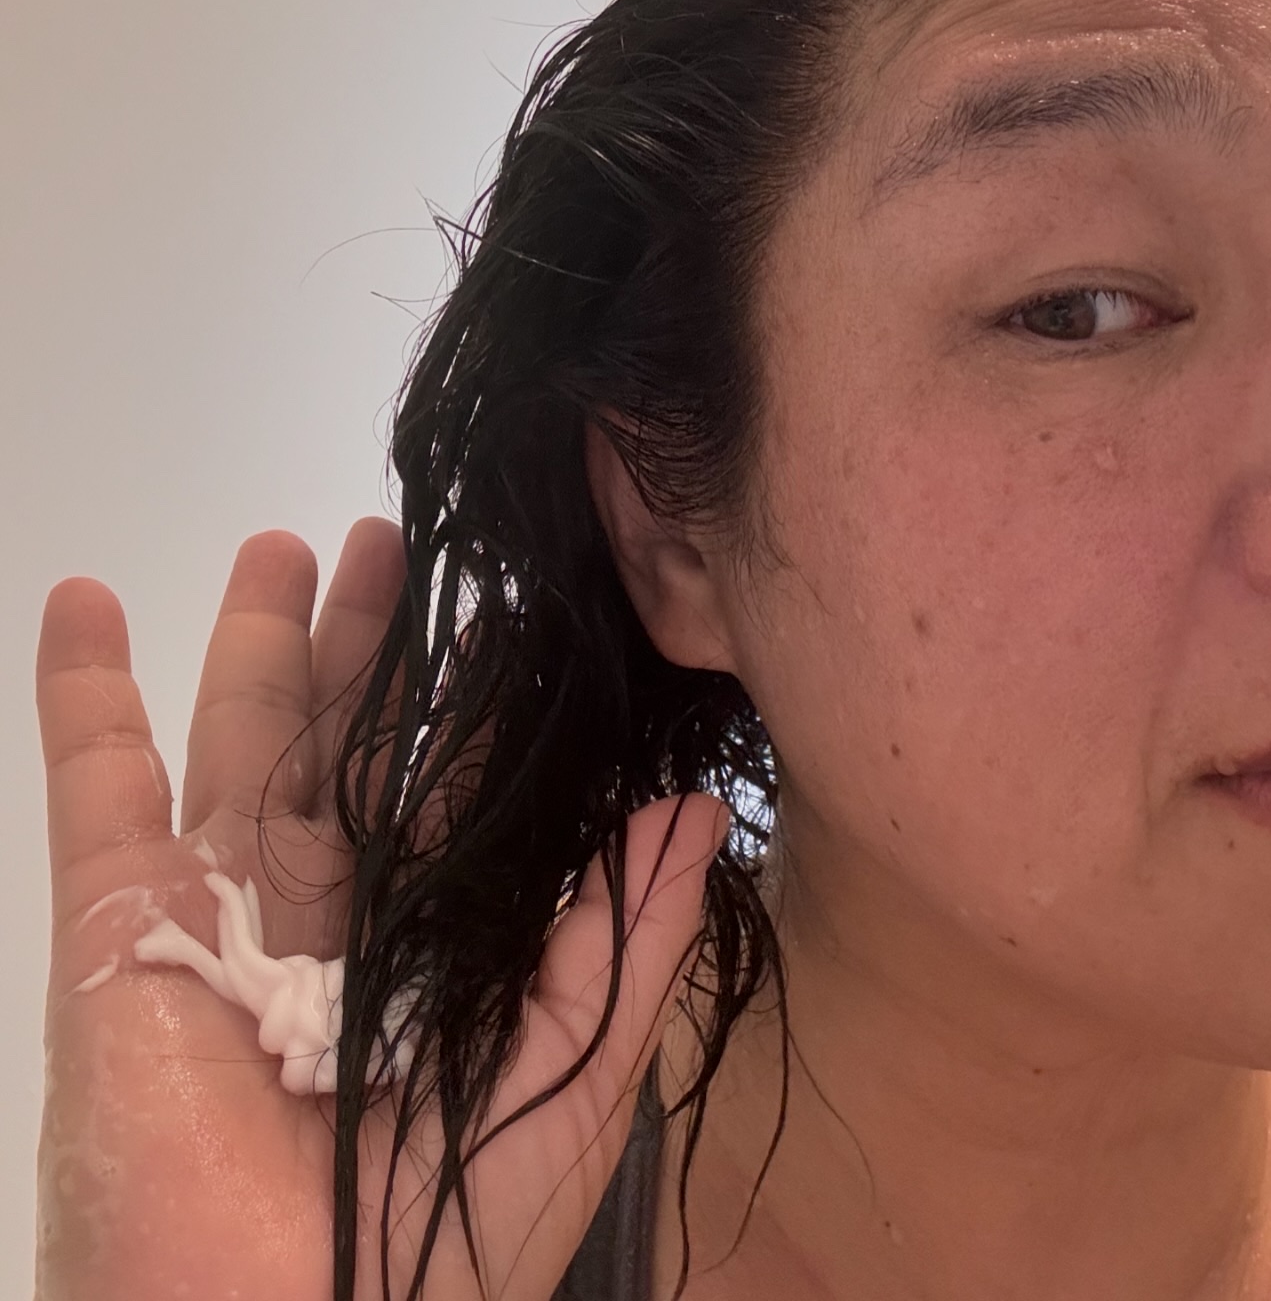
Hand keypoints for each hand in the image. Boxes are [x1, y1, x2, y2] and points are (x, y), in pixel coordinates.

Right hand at [36, 519, 726, 1300]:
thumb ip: (626, 939)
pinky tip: (86, 602)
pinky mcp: (119, 926)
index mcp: (433, 946)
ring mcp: (221, 914)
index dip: (480, 701)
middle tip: (391, 534)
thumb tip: (693, 806)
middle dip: (371, 641)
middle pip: (351, 745)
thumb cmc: (443, 1244)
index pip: (458, 791)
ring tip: (282, 543)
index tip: (509, 602)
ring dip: (257, 640)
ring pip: (243, 742)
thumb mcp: (570, 1080)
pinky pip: (95, 788)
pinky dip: (84, 695)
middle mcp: (331, 917)